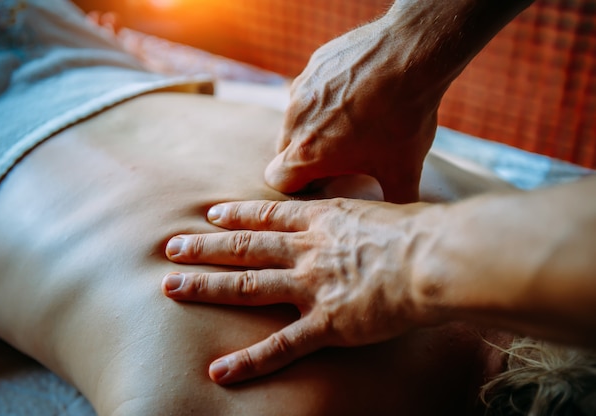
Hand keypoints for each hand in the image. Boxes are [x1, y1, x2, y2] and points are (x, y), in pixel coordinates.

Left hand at [163, 198, 433, 383]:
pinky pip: (280, 347)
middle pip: (243, 247)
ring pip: (246, 286)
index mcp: (322, 221)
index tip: (211, 215)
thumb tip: (365, 220)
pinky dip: (248, 362)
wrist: (433, 259)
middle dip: (204, 247)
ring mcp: (311, 287)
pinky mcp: (326, 324)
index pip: (267, 216)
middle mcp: (306, 251)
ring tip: (171, 287)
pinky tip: (219, 371)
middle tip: (171, 247)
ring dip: (205, 286)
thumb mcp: (383, 211)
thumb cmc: (419, 233)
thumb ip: (362, 218)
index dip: (236, 216)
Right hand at [265, 16, 444, 202]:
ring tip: (351, 124)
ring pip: (295, 119)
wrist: (411, 54)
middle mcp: (295, 121)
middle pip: (283, 151)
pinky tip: (356, 95)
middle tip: (340, 157)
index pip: (276, 181)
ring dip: (313, 127)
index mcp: (308, 153)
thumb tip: (397, 221)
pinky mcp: (314, 66)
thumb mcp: (404, 169)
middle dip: (305, 158)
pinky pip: (309, 90)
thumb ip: (395, 201)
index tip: (320, 183)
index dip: (296, 187)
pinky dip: (325, 99)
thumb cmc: (403, 117)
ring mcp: (302, 89)